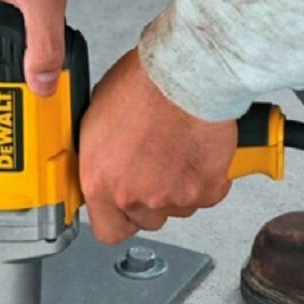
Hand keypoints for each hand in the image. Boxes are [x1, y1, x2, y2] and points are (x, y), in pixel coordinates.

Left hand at [80, 49, 236, 243]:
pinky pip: (207, 195)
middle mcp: (135, 195)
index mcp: (100, 182)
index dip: (119, 219)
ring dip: (178, 188)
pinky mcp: (206, 189)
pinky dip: (206, 179)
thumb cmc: (143, 85)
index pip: (108, 230)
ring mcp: (172, 197)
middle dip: (151, 199)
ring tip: (177, 152)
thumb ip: (101, 157)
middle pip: (146, 219)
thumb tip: (105, 165)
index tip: (124, 210)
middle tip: (156, 167)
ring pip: (178, 208)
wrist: (185, 74)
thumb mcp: (96, 120)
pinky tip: (198, 153)